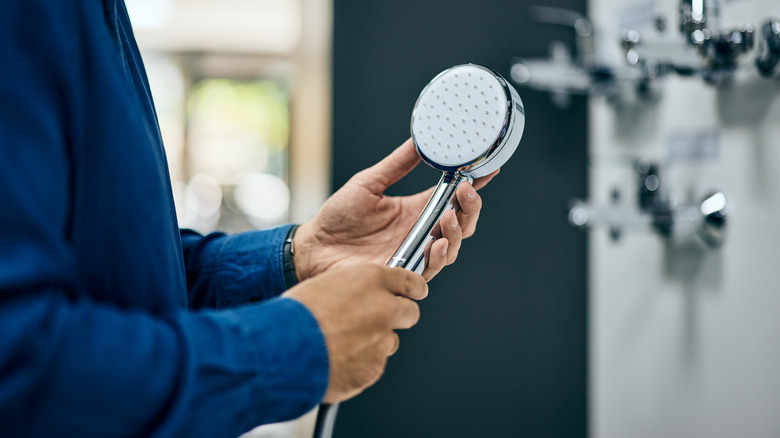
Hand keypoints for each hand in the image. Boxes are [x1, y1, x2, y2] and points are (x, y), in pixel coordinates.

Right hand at [284, 265, 426, 402]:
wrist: (283, 351)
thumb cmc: (296, 315)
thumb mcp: (326, 286)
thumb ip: (353, 291)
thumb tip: (362, 298)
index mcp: (370, 280)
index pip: (409, 281)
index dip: (414, 288)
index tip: (415, 292)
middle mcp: (383, 308)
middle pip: (410, 312)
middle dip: (399, 316)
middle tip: (379, 321)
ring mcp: (381, 340)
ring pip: (390, 341)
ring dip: (374, 343)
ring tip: (342, 344)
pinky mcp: (374, 367)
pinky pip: (373, 365)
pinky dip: (360, 365)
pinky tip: (336, 360)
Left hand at [293, 138, 497, 281]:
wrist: (314, 246)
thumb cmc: (338, 216)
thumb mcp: (368, 183)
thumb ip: (396, 165)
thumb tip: (418, 140)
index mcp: (416, 210)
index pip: (452, 198)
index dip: (473, 186)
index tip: (488, 170)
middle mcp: (420, 233)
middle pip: (460, 225)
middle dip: (470, 210)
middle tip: (466, 193)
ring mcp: (413, 254)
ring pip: (450, 248)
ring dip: (456, 233)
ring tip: (449, 216)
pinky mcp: (401, 274)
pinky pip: (429, 270)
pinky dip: (437, 257)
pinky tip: (435, 244)